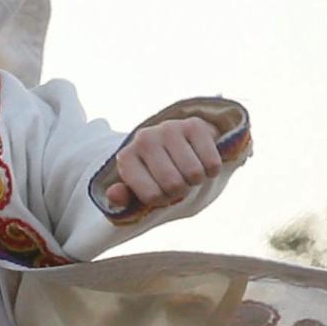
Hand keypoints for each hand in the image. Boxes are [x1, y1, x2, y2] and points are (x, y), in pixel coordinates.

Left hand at [106, 116, 226, 216]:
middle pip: (174, 185)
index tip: (160, 192)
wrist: (179, 144)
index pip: (152, 196)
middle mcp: (144, 139)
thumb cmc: (154, 174)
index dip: (163, 201)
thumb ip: (124, 197)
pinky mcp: (194, 124)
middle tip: (178, 183)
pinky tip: (203, 163)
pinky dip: (212, 170)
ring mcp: (169, 128)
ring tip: (188, 173)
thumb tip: (113, 195)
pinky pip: (211, 162)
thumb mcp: (136, 189)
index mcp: (126, 158)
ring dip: (197, 180)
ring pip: (194, 173)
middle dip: (181, 192)